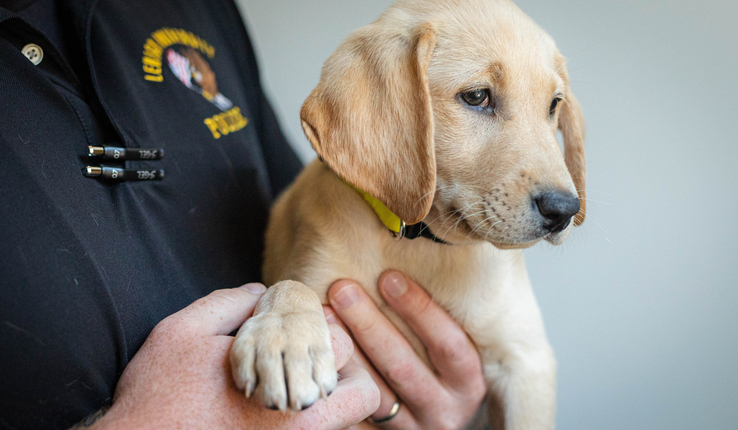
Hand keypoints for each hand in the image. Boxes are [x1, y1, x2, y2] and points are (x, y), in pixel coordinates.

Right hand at [90, 284, 379, 429]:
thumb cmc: (159, 393)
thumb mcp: (185, 331)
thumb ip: (232, 304)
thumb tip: (261, 293)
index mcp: (284, 389)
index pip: (343, 351)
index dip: (327, 331)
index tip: (305, 329)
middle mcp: (298, 427)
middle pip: (361, 395)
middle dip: (343, 371)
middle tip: (310, 358)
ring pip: (341, 421)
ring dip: (325, 396)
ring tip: (290, 378)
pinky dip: (305, 418)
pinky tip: (272, 400)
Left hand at [326, 271, 486, 429]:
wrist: (436, 420)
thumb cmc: (443, 371)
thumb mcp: (454, 351)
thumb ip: (438, 322)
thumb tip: (398, 266)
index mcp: (468, 383)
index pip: (448, 344)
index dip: (420, 309)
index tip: (388, 276)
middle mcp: (445, 411)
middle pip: (403, 366)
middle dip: (370, 325)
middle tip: (343, 289)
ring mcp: (413, 428)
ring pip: (375, 392)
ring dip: (347, 351)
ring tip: (324, 315)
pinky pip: (357, 414)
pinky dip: (339, 383)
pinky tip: (322, 354)